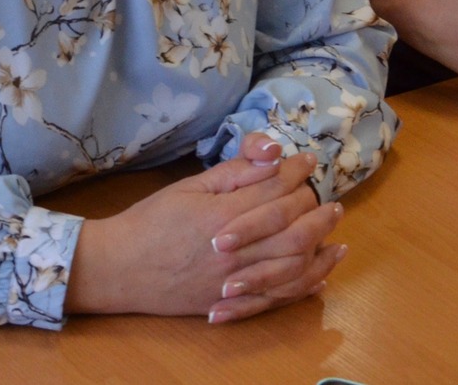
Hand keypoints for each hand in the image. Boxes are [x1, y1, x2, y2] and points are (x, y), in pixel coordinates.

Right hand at [66, 136, 344, 322]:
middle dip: (317, 208)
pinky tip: (321, 274)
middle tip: (331, 197)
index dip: (295, 172)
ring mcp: (237, 282)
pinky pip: (279, 297)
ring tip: (336, 230)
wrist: (121, 269)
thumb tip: (271, 152)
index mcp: (222, 216)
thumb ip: (233, 172)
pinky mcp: (234, 303)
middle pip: (293, 228)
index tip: (306, 160)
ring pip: (294, 264)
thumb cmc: (151, 222)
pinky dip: (305, 285)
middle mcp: (236, 251)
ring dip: (321, 247)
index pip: (274, 190)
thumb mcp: (188, 187)